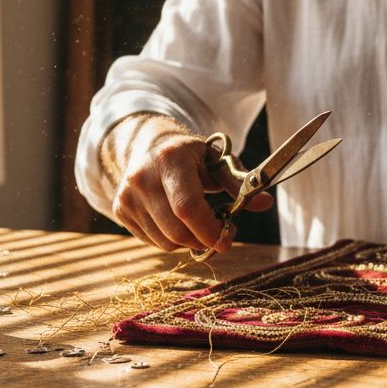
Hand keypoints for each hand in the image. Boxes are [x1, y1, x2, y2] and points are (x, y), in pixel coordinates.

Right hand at [104, 114, 272, 253]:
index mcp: (169, 160)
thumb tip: (266, 203)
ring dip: (189, 242)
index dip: (210, 230)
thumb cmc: (191, 156)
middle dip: (204, 241)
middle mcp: (142, 178)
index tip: (228, 239)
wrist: (148, 145)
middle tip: (221, 235)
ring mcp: (127, 196)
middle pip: (176, 231)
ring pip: (164, 242)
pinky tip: (179, 223)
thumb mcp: (216, 161)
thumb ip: (239, 183)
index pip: (188, 207)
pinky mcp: (120, 210)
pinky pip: (152, 241)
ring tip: (200, 225)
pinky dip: (171, 241)